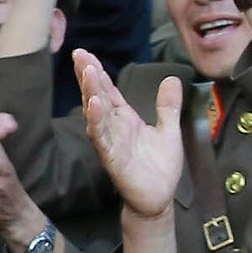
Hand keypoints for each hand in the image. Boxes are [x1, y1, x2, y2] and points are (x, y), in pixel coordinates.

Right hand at [74, 50, 183, 219]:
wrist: (159, 199)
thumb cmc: (159, 167)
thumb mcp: (169, 130)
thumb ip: (168, 106)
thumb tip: (171, 78)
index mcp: (124, 119)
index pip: (108, 91)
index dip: (97, 72)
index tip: (85, 53)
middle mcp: (114, 128)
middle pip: (97, 97)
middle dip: (87, 76)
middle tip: (79, 54)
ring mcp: (111, 143)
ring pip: (96, 114)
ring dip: (90, 93)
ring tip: (87, 72)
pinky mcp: (113, 159)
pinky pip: (102, 139)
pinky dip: (96, 122)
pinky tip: (93, 105)